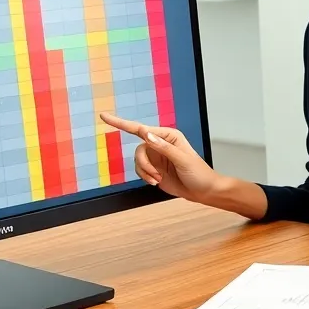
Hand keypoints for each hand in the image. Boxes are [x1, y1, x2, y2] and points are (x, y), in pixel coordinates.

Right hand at [99, 113, 221, 201]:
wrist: (203, 192)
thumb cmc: (198, 173)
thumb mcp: (182, 160)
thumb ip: (163, 148)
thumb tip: (145, 134)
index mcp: (168, 136)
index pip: (141, 129)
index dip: (121, 123)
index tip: (105, 117)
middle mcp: (160, 143)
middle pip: (138, 149)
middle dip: (143, 164)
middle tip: (154, 175)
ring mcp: (156, 156)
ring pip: (137, 161)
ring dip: (145, 172)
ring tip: (158, 179)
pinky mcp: (153, 169)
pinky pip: (140, 170)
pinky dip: (145, 177)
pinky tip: (157, 181)